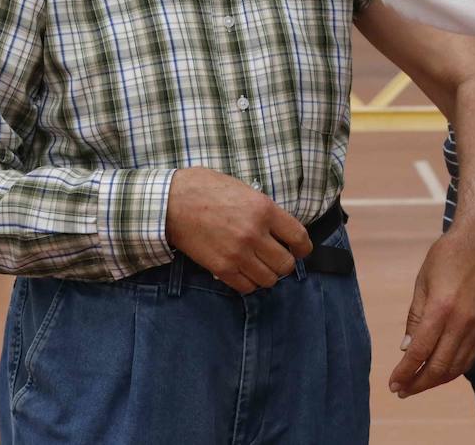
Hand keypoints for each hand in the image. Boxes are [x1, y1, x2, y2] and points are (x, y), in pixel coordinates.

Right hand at [164, 168, 312, 294]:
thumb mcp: (243, 188)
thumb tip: (278, 226)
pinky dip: (249, 283)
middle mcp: (255, 234)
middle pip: (286, 264)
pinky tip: (245, 272)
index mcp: (264, 209)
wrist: (171, 201)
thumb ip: (263, 208)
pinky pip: (246, 287)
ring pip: (269, 279)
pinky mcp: (221, 267)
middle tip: (276, 258)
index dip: (303, 248)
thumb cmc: (205, 188)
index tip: (300, 250)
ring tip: (260, 266)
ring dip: (268, 274)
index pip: (298, 237)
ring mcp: (238, 253)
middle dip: (285, 263)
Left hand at [389, 229, 474, 397]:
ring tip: (417, 384)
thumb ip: (415, 318)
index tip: (393, 384)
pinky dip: (453, 371)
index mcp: (441, 309)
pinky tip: (439, 372)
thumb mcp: (422, 284)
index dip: (405, 372)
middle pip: (439, 367)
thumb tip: (407, 349)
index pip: (420, 351)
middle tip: (402, 390)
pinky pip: (468, 359)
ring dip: (435, 381)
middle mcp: (462, 322)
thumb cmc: (446, 259)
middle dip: (418, 383)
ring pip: (456, 368)